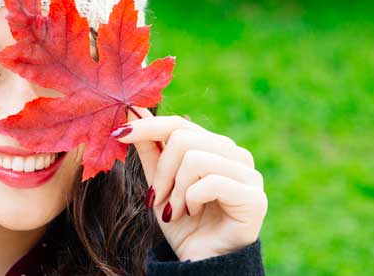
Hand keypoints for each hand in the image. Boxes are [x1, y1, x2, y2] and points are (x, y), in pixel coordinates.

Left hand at [113, 107, 267, 260]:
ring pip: (195, 158)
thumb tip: (134, 112)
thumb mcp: (159, 185)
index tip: (118, 134)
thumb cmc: (183, 225)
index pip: (179, 124)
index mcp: (215, 148)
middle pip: (183, 138)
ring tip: (176, 211)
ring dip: (176, 190)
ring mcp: (249, 174)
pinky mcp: (254, 197)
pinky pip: (211, 182)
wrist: (201, 263)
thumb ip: (151, 151)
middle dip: (161, 172)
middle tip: (158, 198)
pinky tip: (194, 213)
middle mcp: (235, 155)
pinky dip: (192, 200)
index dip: (147, 126)